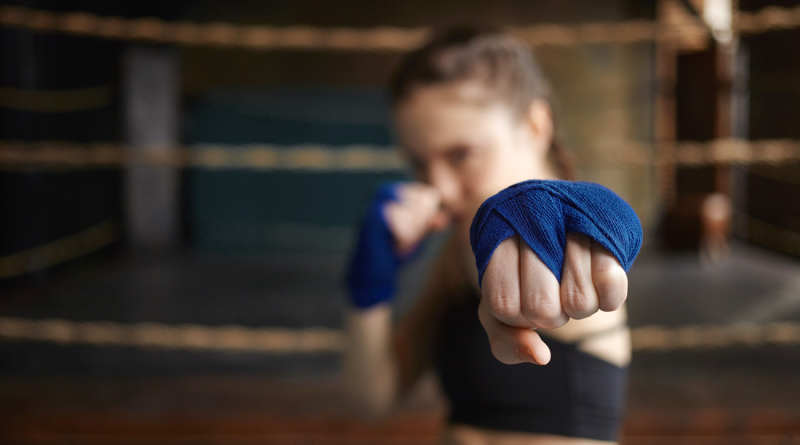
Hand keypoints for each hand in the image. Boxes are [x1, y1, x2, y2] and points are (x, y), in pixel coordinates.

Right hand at [347, 182, 448, 308]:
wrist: (371, 272)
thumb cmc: (394, 250)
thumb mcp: (419, 235)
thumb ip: (431, 223)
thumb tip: (443, 218)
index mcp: (396, 190)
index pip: (430, 196)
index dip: (425, 219)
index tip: (408, 230)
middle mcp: (386, 190)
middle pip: (425, 206)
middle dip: (418, 228)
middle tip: (399, 238)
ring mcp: (377, 201)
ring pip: (416, 217)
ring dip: (410, 237)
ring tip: (394, 242)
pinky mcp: (373, 215)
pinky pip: (406, 228)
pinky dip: (403, 242)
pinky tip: (389, 245)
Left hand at [478, 233, 627, 364]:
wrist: (560, 236)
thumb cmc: (522, 280)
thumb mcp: (501, 313)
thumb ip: (506, 341)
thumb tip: (541, 357)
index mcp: (495, 243)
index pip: (504, 307)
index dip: (517, 316)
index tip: (522, 295)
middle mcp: (531, 226)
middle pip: (542, 309)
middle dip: (549, 314)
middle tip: (551, 289)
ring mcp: (572, 225)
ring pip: (578, 303)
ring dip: (579, 305)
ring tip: (574, 281)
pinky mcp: (609, 231)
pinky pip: (611, 284)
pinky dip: (608, 295)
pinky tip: (598, 278)